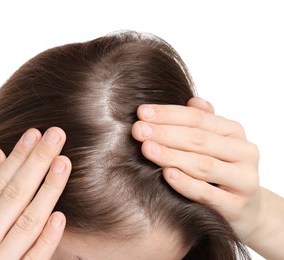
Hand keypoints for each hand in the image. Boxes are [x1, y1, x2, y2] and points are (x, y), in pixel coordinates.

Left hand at [131, 97, 260, 240]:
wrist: (244, 207)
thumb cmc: (218, 168)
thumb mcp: (212, 142)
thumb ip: (201, 122)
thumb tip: (192, 100)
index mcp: (234, 132)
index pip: (198, 118)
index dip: (168, 114)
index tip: (141, 112)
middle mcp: (244, 153)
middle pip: (199, 139)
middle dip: (165, 133)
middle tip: (138, 130)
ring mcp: (243, 180)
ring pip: (203, 165)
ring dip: (171, 156)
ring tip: (146, 149)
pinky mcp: (236, 206)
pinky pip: (207, 194)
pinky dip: (186, 184)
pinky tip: (166, 174)